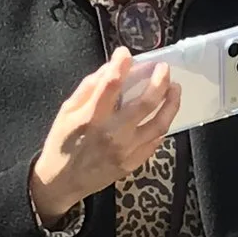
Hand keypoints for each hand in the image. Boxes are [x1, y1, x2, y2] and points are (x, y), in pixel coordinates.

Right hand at [29, 49, 177, 225]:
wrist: (62, 182)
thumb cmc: (62, 143)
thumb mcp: (66, 111)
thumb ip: (88, 88)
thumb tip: (110, 68)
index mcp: (91, 118)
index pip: (111, 84)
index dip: (121, 64)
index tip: (126, 54)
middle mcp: (112, 134)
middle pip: (145, 103)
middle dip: (159, 81)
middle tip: (165, 69)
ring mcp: (126, 150)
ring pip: (159, 124)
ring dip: (171, 103)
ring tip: (175, 89)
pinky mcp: (133, 163)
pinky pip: (155, 141)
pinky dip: (162, 125)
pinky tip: (164, 114)